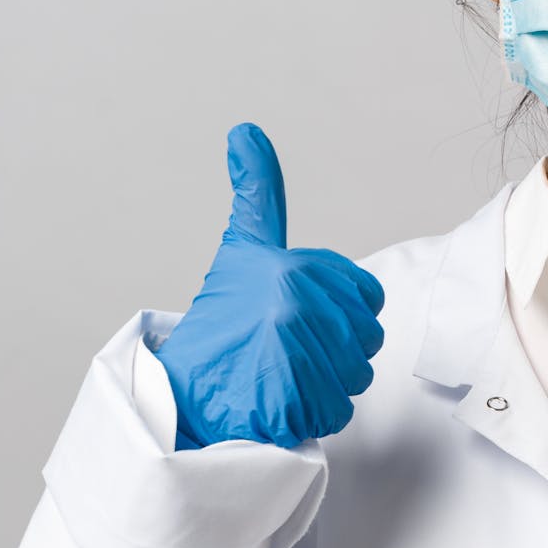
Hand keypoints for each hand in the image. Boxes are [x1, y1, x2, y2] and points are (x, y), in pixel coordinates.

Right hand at [154, 123, 384, 449]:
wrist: (180, 392)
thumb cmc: (220, 323)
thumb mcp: (243, 249)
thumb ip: (258, 194)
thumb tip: (246, 131)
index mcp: (295, 269)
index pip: (367, 299)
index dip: (342, 315)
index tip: (300, 319)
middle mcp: (297, 305)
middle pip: (366, 340)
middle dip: (336, 353)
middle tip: (286, 353)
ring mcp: (294, 353)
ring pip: (354, 377)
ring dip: (324, 385)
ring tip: (279, 377)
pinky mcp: (291, 399)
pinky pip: (336, 410)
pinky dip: (312, 415)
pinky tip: (278, 402)